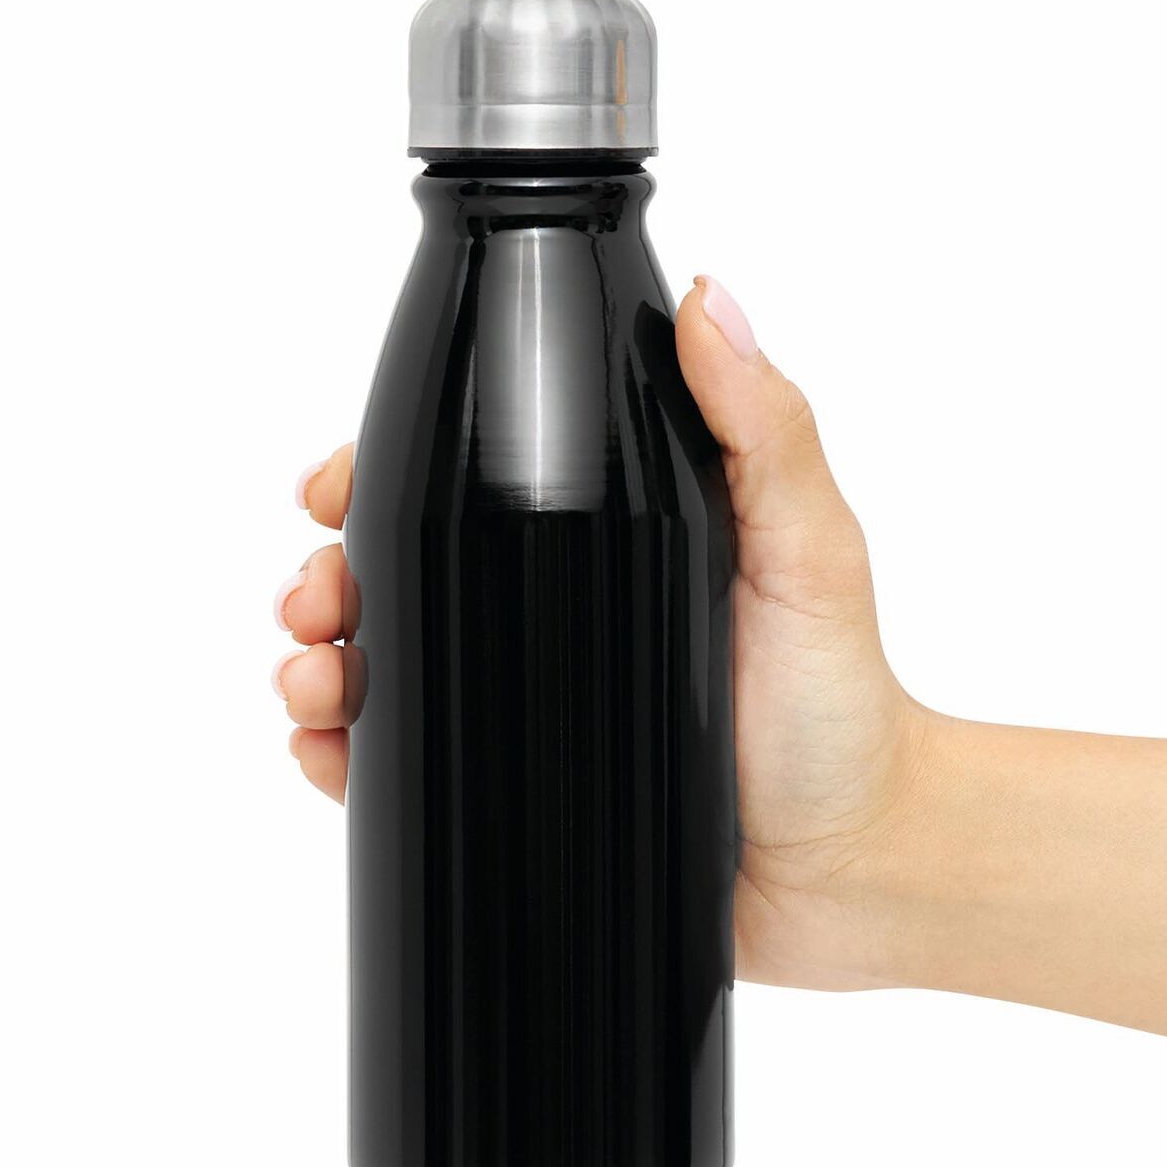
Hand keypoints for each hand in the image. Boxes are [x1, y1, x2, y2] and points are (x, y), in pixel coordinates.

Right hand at [273, 276, 930, 990]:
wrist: (852, 867)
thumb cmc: (843, 706)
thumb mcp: (811, 551)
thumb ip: (766, 430)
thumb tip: (706, 298)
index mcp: (616, 533)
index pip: (479, 476)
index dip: (395, 472)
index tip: (337, 486)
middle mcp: (564, 609)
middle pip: (408, 569)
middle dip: (334, 574)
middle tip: (318, 601)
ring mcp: (536, 703)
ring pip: (391, 666)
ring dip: (323, 663)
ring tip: (314, 684)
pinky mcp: (523, 791)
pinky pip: (407, 768)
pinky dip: (345, 759)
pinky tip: (326, 755)